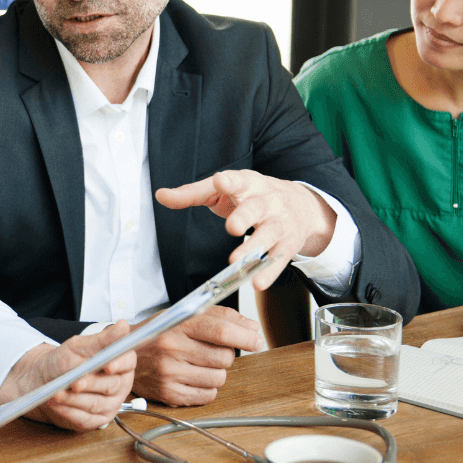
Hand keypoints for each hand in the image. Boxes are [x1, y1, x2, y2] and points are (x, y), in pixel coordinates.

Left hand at [0, 321, 136, 430]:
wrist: (47, 379)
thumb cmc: (66, 360)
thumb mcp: (80, 346)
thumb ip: (102, 339)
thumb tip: (123, 325)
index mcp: (121, 363)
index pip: (128, 362)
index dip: (119, 364)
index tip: (107, 365)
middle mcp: (120, 385)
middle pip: (111, 385)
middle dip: (91, 384)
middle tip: (74, 383)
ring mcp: (110, 404)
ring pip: (96, 404)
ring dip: (74, 400)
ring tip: (56, 393)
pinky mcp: (97, 420)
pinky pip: (85, 418)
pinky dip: (68, 411)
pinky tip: (56, 403)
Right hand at [129, 305, 262, 405]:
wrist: (122, 354)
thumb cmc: (156, 333)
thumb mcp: (181, 315)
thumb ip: (218, 316)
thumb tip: (251, 328)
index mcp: (177, 325)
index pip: (221, 331)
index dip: (244, 337)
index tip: (256, 341)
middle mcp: (173, 348)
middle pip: (224, 357)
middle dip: (226, 355)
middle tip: (211, 351)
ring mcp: (170, 373)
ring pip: (219, 378)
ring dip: (217, 372)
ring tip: (199, 364)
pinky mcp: (169, 393)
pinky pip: (208, 395)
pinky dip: (207, 388)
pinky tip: (193, 377)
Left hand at [155, 169, 335, 288]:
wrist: (301, 205)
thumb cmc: (253, 195)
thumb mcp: (223, 190)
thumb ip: (191, 194)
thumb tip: (161, 195)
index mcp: (247, 184)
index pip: (237, 180)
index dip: (229, 181)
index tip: (221, 181)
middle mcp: (266, 202)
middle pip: (255, 209)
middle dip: (244, 217)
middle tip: (232, 227)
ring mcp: (279, 223)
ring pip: (267, 235)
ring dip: (253, 248)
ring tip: (237, 261)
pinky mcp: (287, 245)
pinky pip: (278, 260)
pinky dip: (268, 272)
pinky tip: (257, 282)